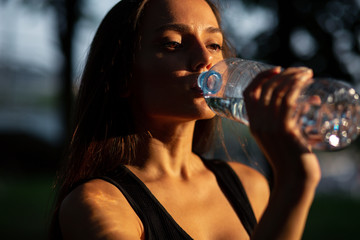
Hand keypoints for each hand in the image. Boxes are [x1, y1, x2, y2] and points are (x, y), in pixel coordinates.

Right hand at [243, 67, 319, 183]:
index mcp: (253, 124)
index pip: (249, 93)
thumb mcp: (283, 137)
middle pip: (265, 88)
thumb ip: (288, 119)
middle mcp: (258, 123)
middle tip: (299, 70)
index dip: (260, 77)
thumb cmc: (292, 159)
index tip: (276, 69)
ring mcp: (269, 126)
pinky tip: (306, 81)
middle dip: (283, 73)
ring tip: (306, 72)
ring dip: (292, 76)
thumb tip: (309, 100)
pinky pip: (287, 100)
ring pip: (277, 91)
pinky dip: (296, 86)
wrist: (294, 179)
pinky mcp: (283, 129)